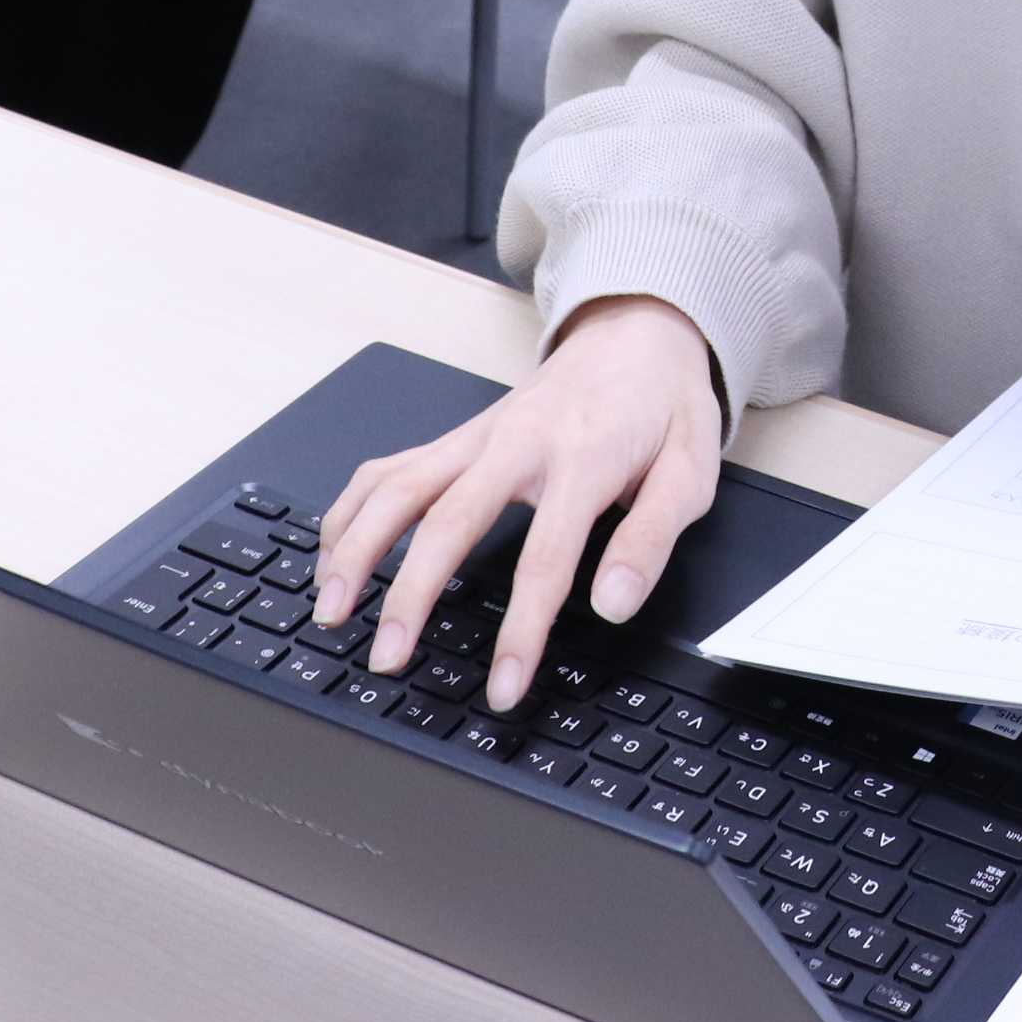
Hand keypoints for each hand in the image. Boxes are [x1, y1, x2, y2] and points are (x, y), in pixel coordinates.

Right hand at [311, 295, 724, 712]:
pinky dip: (351, 509)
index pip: (545, 558)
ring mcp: (478, 436)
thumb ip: (651, 539)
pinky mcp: (457, 437)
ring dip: (356, 549)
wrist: (636, 333)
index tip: (502, 688)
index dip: (521, 631)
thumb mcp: (692, 471)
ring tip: (330, 612)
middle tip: (386, 658)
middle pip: (448, 522)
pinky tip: (332, 554)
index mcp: (584, 458)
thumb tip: (612, 604)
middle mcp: (518, 443)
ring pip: (399, 489)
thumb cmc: (663, 409)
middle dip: (410, 596)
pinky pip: (390, 469)